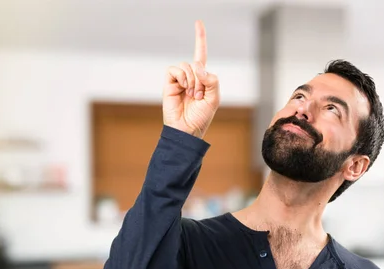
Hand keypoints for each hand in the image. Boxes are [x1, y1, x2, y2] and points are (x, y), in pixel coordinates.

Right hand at [163, 20, 219, 138]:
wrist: (187, 129)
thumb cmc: (201, 116)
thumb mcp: (214, 98)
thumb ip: (212, 80)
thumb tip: (198, 67)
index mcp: (202, 78)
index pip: (200, 54)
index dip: (200, 39)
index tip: (198, 22)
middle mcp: (190, 76)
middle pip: (196, 62)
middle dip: (201, 78)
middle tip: (199, 95)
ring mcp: (178, 80)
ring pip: (186, 65)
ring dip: (192, 79)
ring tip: (192, 95)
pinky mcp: (169, 84)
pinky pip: (174, 70)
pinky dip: (181, 77)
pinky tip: (183, 89)